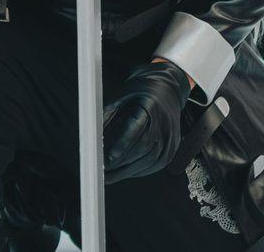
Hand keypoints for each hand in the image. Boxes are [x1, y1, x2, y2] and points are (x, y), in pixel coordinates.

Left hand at [102, 57, 194, 183]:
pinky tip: (129, 172)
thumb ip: (106, 113)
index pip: (137, 128)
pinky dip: (142, 171)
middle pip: (144, 148)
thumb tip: (91, 133)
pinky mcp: (173, 145)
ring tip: (112, 176)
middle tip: (104, 170)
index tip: (110, 156)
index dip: (123, 144)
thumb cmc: (143, 91)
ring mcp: (171, 134)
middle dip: (122, 163)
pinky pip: (158, 164)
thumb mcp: (122, 95)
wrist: (168, 88)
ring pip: (151, 160)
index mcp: (150, 106)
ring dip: (129, 171)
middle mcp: (164, 121)